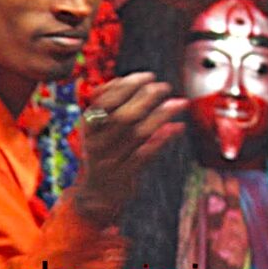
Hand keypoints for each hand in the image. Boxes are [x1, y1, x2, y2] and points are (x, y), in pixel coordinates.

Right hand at [74, 72, 187, 224]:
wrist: (96, 193)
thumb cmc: (102, 151)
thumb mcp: (96, 128)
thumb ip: (106, 104)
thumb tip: (124, 79)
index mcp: (88, 126)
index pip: (105, 101)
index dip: (127, 86)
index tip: (147, 75)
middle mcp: (98, 143)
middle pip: (123, 116)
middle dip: (146, 97)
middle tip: (164, 87)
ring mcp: (112, 160)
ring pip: (138, 134)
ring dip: (161, 116)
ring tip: (179, 103)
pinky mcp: (126, 175)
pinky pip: (147, 154)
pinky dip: (163, 139)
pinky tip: (178, 127)